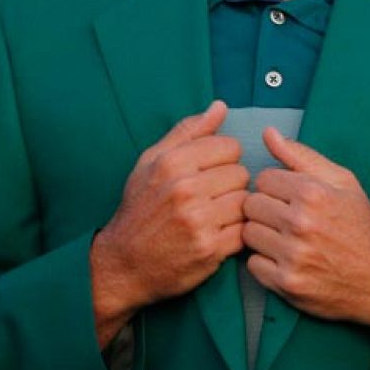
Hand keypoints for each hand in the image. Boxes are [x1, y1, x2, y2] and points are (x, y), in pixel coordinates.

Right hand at [90, 101, 246, 345]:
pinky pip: (243, 231)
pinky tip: (216, 234)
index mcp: (172, 162)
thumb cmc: (140, 208)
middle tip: (210, 198)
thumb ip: (188, 132)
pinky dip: (234, 234)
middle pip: (241, 174)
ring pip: (245, 202)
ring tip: (214, 216)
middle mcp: (185, 189)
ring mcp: (198, 220)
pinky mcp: (210, 249)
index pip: (230, 146)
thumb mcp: (151, 162)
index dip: (223, 160)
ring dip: (234, 210)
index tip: (209, 173)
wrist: (124, 263)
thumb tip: (220, 106)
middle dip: (230, 185)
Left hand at [242, 128, 369, 325]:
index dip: (275, 188)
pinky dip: (264, 262)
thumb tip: (267, 132)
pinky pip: (252, 264)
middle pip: (250, 206)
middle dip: (265, 209)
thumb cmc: (359, 225)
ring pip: (248, 234)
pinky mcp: (286, 283)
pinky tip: (284, 259)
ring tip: (284, 238)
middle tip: (285, 218)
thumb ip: (301, 156)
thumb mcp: (342, 181)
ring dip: (262, 235)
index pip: (262, 179)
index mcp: (312, 193)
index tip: (289, 198)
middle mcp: (300, 223)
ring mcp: (292, 256)